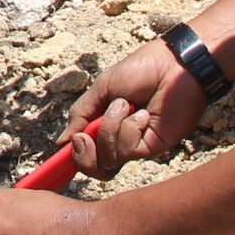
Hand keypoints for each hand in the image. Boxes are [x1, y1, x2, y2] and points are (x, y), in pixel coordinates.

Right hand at [64, 44, 207, 178]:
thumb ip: (81, 115)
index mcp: (104, 125)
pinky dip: (128, 129)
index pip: (84, 152)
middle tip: (85, 137)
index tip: (63, 151)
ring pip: (108, 160)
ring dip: (109, 129)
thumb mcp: (102, 89)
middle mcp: (118, 139)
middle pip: (93, 168)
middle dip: (84, 156)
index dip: (71, 157)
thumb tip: (62, 142)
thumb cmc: (141, 70)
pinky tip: (142, 114)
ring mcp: (135, 145)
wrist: (172, 66)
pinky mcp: (152, 148)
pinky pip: (127, 151)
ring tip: (125, 106)